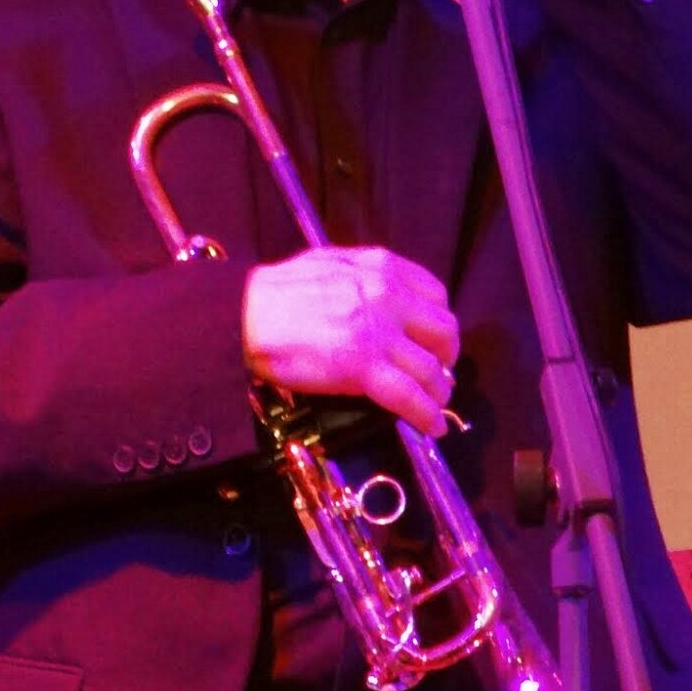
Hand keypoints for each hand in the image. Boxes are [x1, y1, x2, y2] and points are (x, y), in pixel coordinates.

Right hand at [243, 246, 459, 436]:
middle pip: (444, 332)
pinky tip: (431, 427)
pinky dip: (426, 415)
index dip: (438, 322)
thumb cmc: (277, 291)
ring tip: (433, 403)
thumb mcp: (331, 263)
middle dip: (445, 356)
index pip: (435, 295)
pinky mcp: (364, 368)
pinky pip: (410, 396)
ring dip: (438, 391)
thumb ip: (363, 276)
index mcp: (381, 268)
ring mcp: (378, 333)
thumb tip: (380, 295)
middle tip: (436, 371)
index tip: (432, 338)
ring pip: (431, 369)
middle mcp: (389, 297)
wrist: (246, 315)